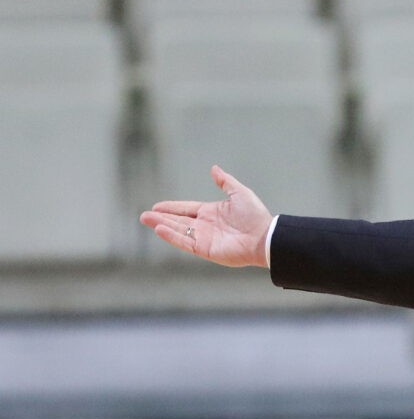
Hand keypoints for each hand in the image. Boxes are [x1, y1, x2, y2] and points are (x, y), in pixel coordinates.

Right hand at [139, 166, 272, 267]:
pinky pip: (185, 243)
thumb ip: (225, 182)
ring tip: (147, 220)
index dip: (171, 208)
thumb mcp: (239, 193)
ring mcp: (205, 238)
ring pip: (178, 231)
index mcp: (212, 213)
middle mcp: (206, 226)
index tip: (156, 206)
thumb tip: (214, 168)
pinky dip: (172, 236)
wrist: (264, 236)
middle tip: (144, 216)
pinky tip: (160, 229)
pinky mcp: (206, 250)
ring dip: (162, 225)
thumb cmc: (255, 215)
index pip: (186, 209)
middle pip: (178, 221)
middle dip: (161, 217)